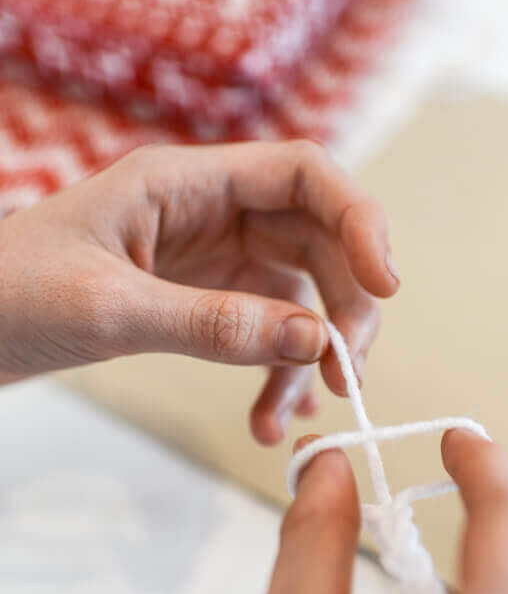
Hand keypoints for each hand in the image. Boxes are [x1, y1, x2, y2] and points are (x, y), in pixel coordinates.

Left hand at [0, 141, 397, 442]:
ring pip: (298, 296)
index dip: (359, 220)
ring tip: (293, 417)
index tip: (386, 285)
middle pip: (317, 241)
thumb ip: (212, 322)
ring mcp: (213, 259)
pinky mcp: (204, 300)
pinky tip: (269, 418)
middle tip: (346, 374)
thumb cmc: (11, 296)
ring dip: (310, 356)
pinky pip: (264, 332)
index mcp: (188, 182)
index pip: (304, 175)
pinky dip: (276, 376)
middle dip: (343, 307)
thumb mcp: (109, 307)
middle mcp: (212, 212)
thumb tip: (312, 342)